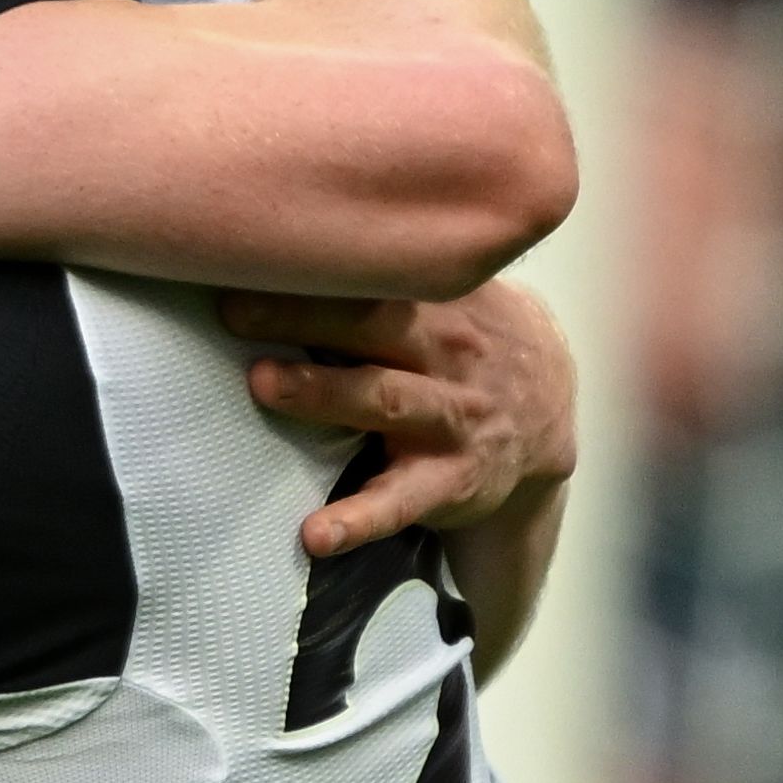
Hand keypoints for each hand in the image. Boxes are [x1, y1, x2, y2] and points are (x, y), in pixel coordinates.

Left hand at [226, 280, 574, 558]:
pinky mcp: (452, 480)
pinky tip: (315, 534)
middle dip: (305, 315)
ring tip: (263, 385)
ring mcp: (455, 416)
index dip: (323, 261)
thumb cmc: (465, 346)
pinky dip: (357, 520)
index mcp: (445, 300)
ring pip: (385, 399)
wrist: (548, 419)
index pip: (381, 272)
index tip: (259, 248)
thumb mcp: (450, 300)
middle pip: (375, 324)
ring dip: (323, 393)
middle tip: (235, 310)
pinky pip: (401, 502)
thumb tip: (283, 248)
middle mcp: (452, 352)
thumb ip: (385, 279)